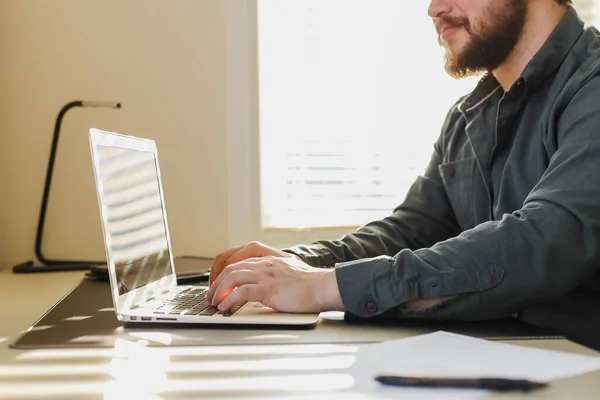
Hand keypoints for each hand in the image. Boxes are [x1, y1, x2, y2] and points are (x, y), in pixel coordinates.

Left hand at [205, 256, 343, 312]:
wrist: (324, 287)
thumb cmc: (310, 283)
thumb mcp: (287, 270)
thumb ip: (271, 272)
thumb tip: (257, 284)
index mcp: (269, 257)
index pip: (237, 255)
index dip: (223, 268)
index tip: (217, 280)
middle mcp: (265, 262)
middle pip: (231, 266)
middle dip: (217, 281)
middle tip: (211, 295)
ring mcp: (266, 274)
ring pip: (233, 276)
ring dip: (219, 290)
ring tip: (214, 302)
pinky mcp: (269, 288)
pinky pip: (242, 291)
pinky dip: (230, 299)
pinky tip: (225, 307)